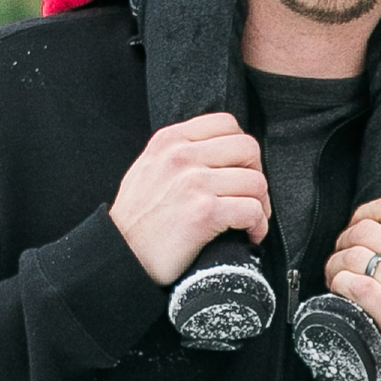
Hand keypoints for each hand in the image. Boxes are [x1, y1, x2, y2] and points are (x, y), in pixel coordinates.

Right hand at [109, 112, 270, 285]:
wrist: (120, 257)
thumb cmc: (136, 219)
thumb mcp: (148, 168)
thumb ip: (177, 152)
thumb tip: (217, 149)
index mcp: (169, 140)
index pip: (226, 123)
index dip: (241, 149)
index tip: (239, 171)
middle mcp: (181, 156)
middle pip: (248, 148)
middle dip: (256, 173)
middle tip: (250, 198)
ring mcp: (193, 183)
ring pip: (256, 182)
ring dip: (260, 205)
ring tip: (249, 221)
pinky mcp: (204, 213)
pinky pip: (252, 211)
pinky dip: (258, 226)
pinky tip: (249, 236)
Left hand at [324, 197, 380, 380]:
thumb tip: (378, 226)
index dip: (362, 214)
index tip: (354, 230)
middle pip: (365, 230)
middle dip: (342, 243)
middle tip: (340, 260)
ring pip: (355, 258)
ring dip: (335, 267)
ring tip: (337, 279)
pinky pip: (357, 287)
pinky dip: (340, 285)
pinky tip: (342, 292)